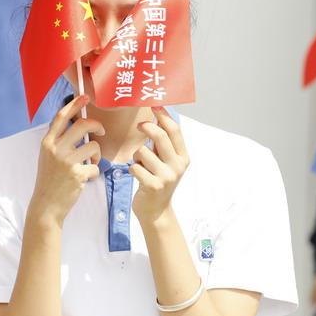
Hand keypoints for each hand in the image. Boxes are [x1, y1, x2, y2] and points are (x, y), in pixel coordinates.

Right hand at [29, 95, 101, 226]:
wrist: (46, 205)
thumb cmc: (50, 180)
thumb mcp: (47, 157)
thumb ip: (59, 141)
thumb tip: (77, 125)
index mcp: (47, 143)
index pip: (61, 117)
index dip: (74, 105)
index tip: (85, 97)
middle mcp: (55, 149)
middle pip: (82, 125)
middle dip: (96, 126)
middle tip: (101, 132)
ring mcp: (66, 162)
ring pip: (93, 146)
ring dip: (97, 154)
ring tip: (91, 162)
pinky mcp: (77, 174)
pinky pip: (95, 166)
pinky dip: (94, 171)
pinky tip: (86, 178)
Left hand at [131, 107, 189, 222]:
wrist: (156, 210)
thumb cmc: (158, 180)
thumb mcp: (167, 161)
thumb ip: (164, 143)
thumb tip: (157, 115)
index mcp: (183, 157)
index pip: (174, 130)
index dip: (163, 115)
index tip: (154, 104)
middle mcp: (178, 166)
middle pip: (160, 135)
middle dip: (147, 127)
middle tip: (140, 126)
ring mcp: (167, 176)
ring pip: (142, 151)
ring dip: (137, 156)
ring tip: (141, 166)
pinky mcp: (153, 186)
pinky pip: (135, 167)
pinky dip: (132, 169)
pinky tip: (137, 176)